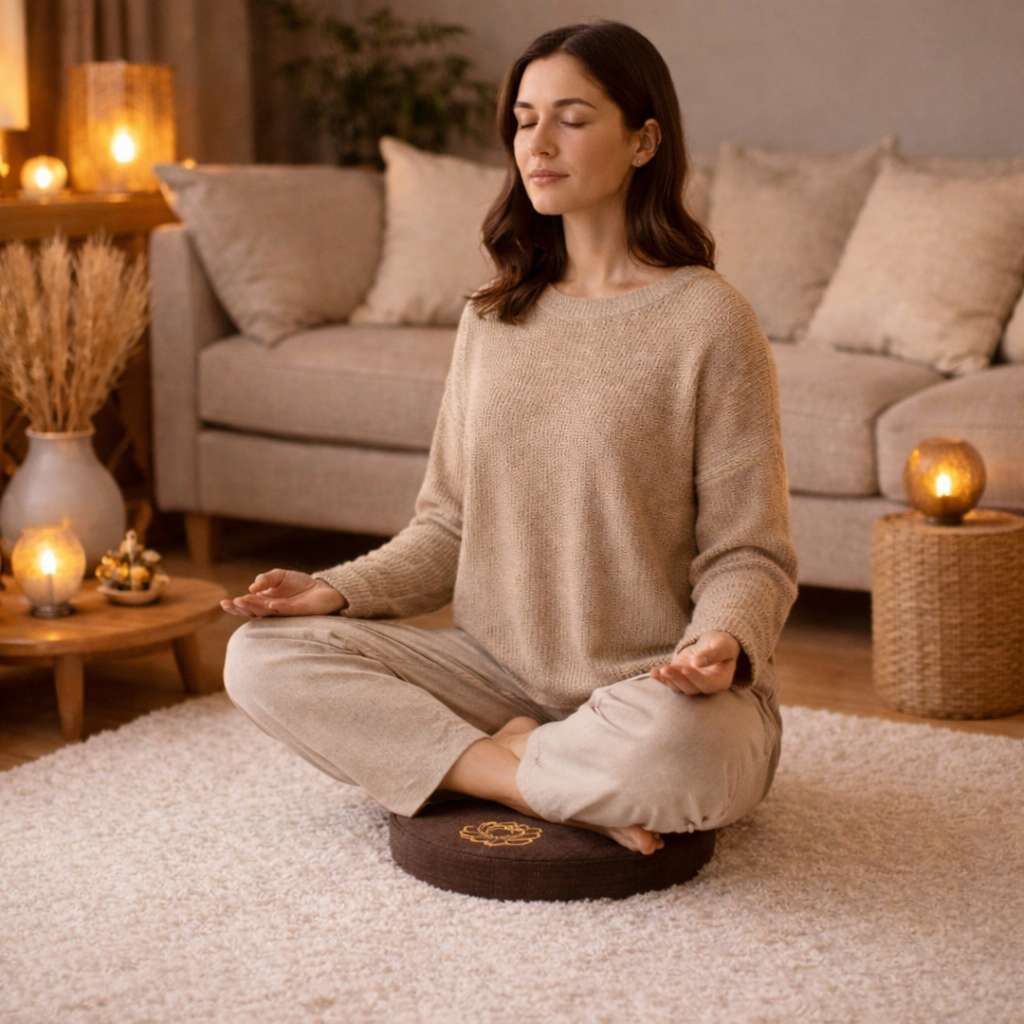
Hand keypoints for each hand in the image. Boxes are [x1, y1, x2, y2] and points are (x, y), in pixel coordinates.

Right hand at [220, 568, 344, 617]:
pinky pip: (285, 611)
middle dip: (240, 608)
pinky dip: (277, 608)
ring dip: (254, 607)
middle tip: (231, 603)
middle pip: (252, 611)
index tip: (224, 602)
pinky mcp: (298, 612)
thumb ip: (265, 578)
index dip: (235, 605)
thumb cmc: (300, 584)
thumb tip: (252, 587)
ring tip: (242, 601)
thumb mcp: (279, 575)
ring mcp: (284, 612)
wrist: (324, 588)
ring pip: (266, 612)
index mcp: (265, 602)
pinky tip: (270, 604)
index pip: (247, 605)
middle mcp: (272, 610)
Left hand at [649, 631, 739, 695]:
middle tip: (667, 669)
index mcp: (720, 681)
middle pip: (691, 688)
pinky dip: (661, 678)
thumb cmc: (722, 644)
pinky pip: (670, 682)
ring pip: (678, 687)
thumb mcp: (722, 645)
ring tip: (657, 671)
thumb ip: (713, 654)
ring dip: (667, 680)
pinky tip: (653, 672)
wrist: (713, 644)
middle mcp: (705, 686)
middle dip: (677, 679)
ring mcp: (691, 683)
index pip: (707, 684)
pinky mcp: (680, 678)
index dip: (696, 678)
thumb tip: (697, 662)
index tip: (685, 669)